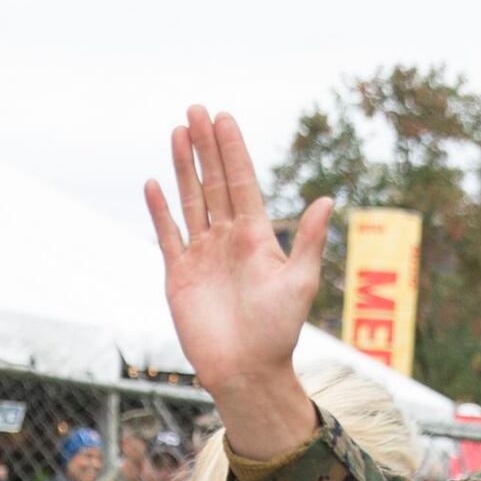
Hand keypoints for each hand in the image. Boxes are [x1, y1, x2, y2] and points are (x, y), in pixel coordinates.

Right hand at [145, 109, 331, 457]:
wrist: (246, 371)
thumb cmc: (278, 332)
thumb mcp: (299, 283)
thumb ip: (307, 241)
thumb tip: (327, 200)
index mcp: (256, 237)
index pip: (242, 183)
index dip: (232, 151)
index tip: (224, 118)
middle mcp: (227, 240)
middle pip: (213, 183)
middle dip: (205, 147)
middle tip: (196, 109)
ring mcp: (202, 255)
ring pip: (190, 201)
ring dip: (183, 168)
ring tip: (177, 132)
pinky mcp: (179, 275)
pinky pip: (168, 235)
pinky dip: (160, 211)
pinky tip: (153, 183)